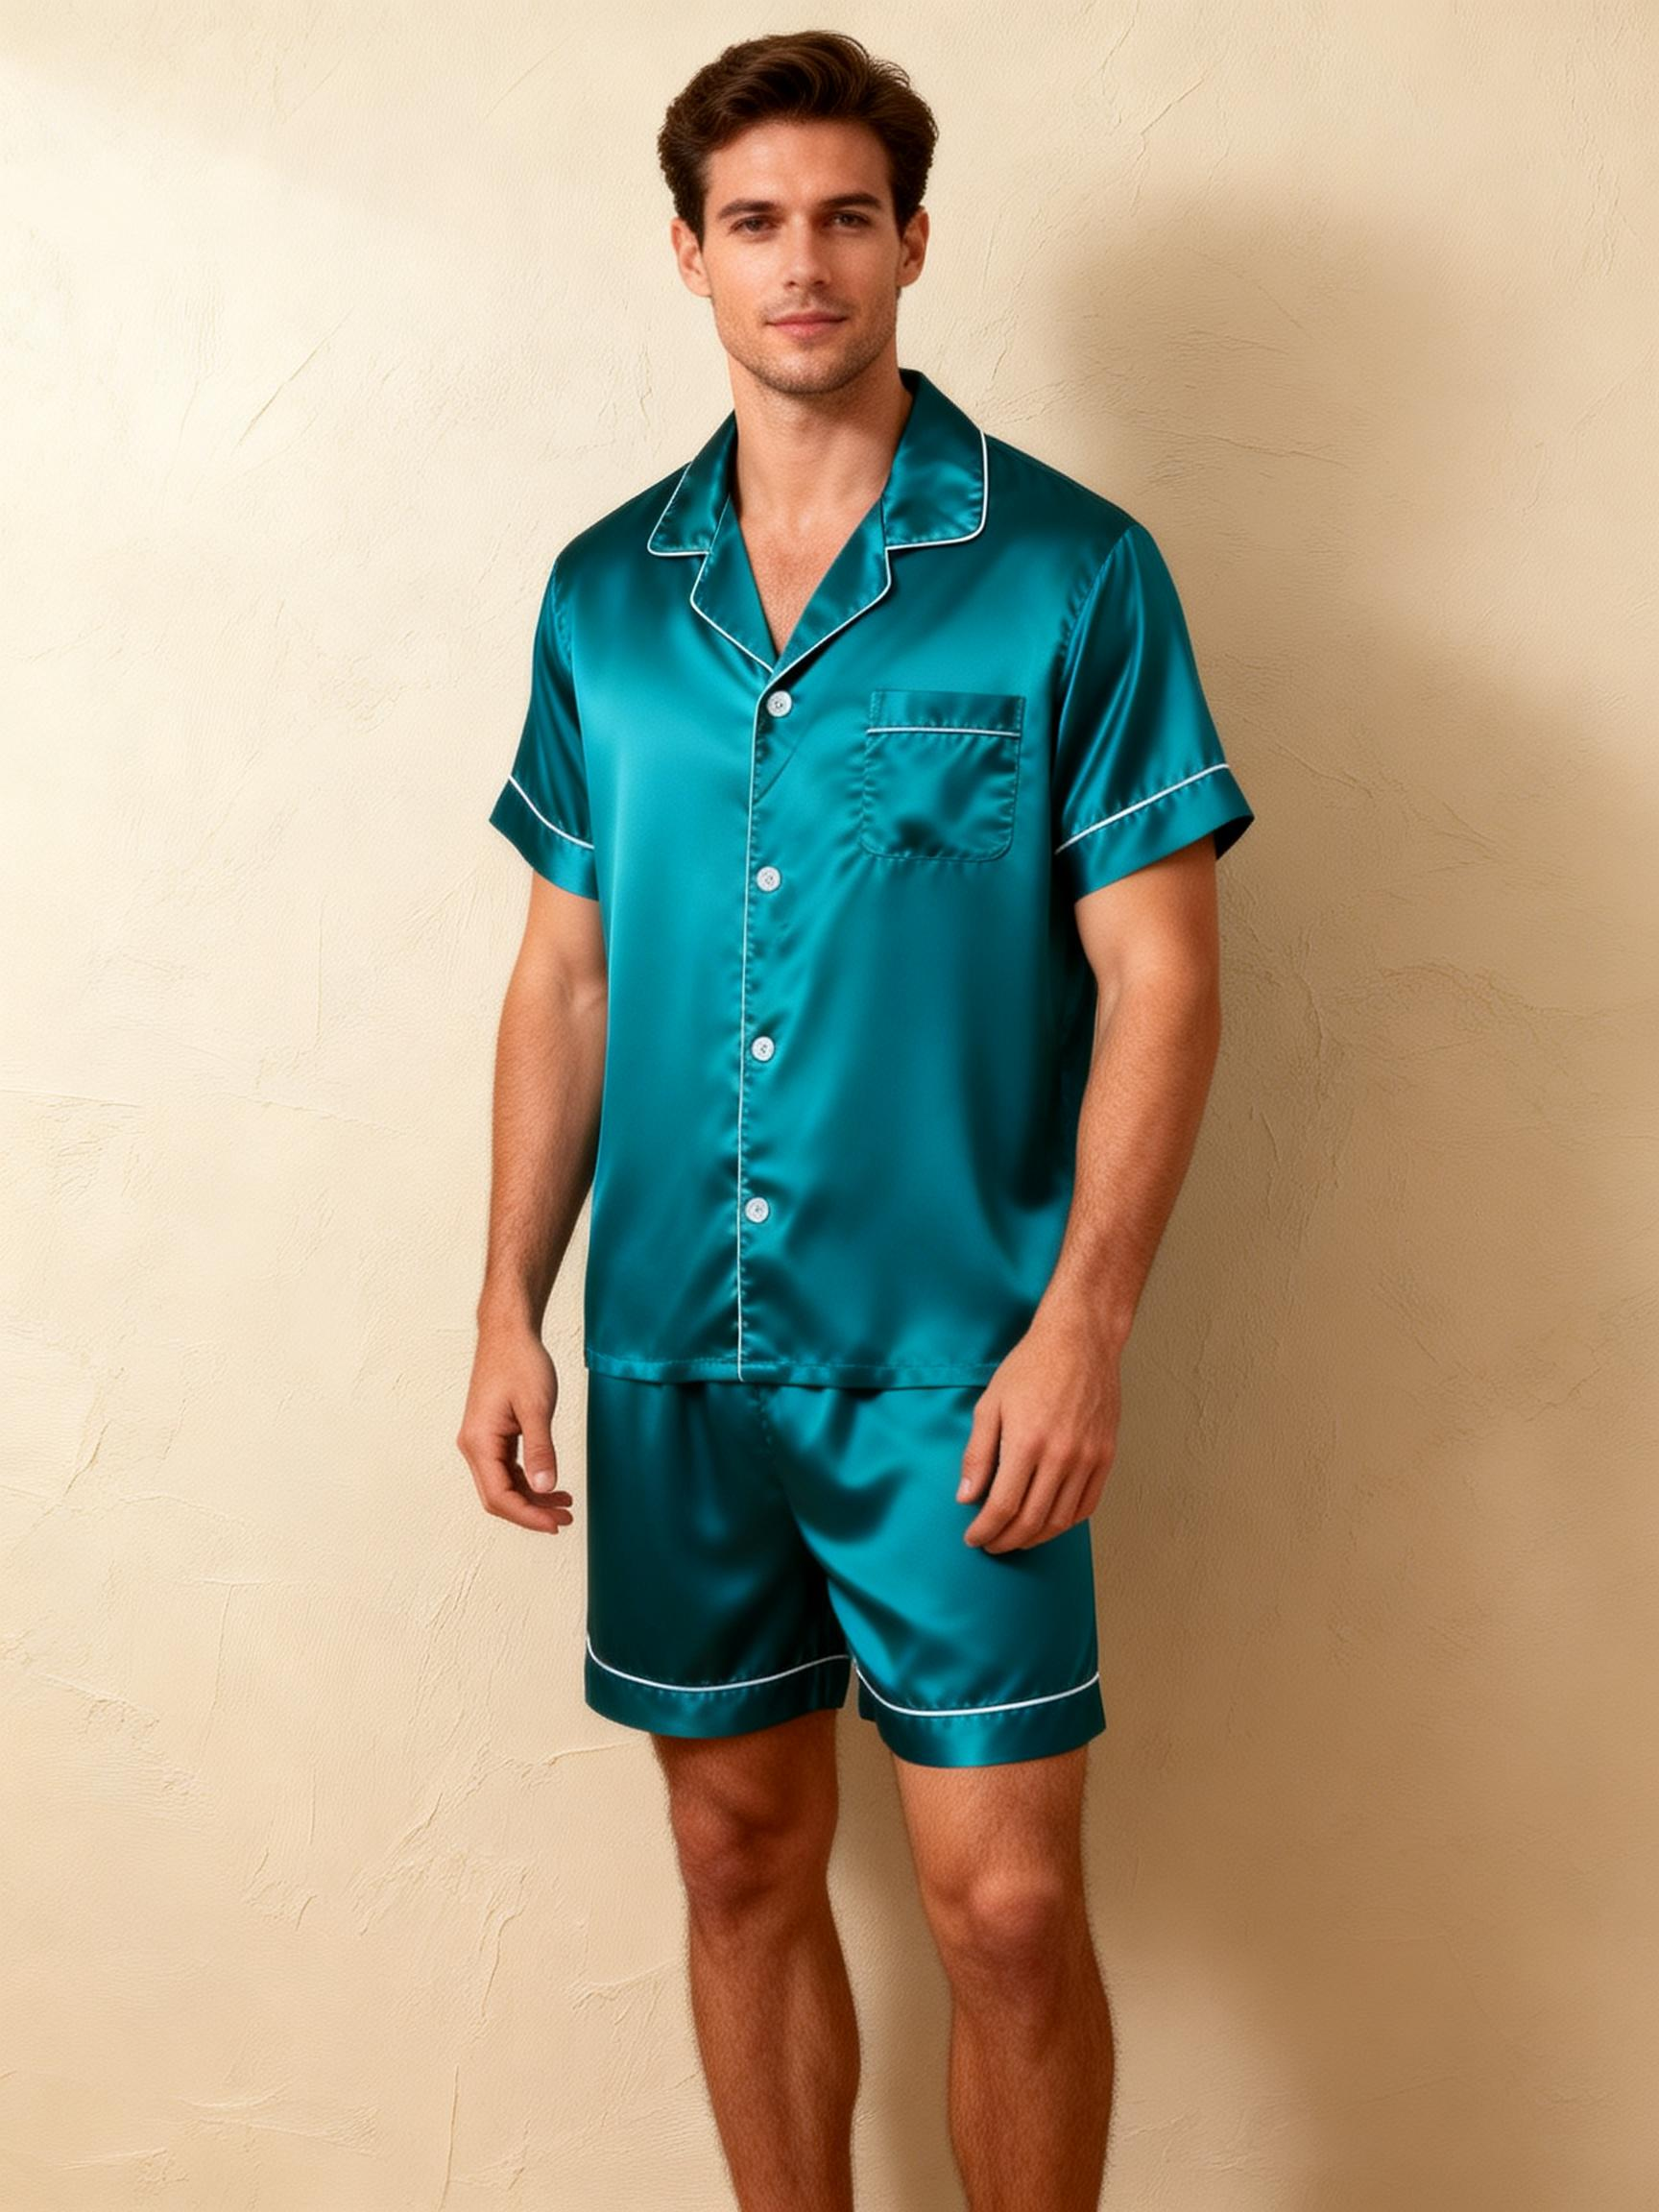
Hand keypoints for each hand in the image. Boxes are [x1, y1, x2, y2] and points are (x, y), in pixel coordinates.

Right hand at [456, 1322, 574, 1533]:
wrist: (508, 1333)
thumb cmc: (520, 1363)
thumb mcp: (536, 1407)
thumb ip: (540, 1450)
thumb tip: (545, 1488)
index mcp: (479, 1442)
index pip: (499, 1496)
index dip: (527, 1515)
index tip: (555, 1524)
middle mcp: (474, 1446)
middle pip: (498, 1497)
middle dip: (531, 1513)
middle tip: (565, 1520)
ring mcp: (482, 1441)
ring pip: (503, 1485)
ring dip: (532, 1499)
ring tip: (565, 1507)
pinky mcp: (492, 1435)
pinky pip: (506, 1470)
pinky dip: (528, 1481)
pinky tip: (552, 1485)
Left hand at [956, 1306, 1122, 1552]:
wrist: (1080, 1342)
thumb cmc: (1030, 1368)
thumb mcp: (990, 1405)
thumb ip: (977, 1454)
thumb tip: (966, 1496)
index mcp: (1026, 1443)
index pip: (1002, 1507)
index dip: (985, 1529)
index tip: (973, 1537)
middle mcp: (1060, 1456)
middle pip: (1031, 1520)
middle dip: (1006, 1540)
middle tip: (990, 1544)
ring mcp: (1088, 1458)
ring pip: (1061, 1520)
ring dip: (1035, 1538)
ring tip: (1016, 1539)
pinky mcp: (1106, 1456)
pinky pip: (1087, 1505)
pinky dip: (1067, 1523)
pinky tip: (1049, 1523)